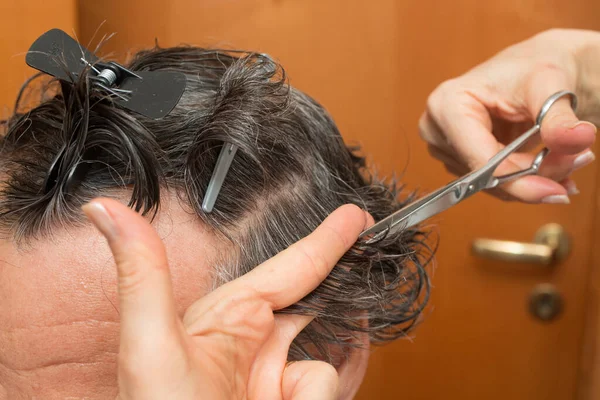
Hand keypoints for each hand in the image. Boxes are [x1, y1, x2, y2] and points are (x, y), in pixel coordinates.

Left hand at [82, 198, 368, 399]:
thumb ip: (143, 276)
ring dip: (317, 380)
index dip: (326, 242)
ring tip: (278, 399)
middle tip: (369, 272)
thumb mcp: (151, 346)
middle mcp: (254, 344)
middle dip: (341, 296)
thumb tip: (106, 209)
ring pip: (327, 358)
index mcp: (227, 318)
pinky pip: (326, 390)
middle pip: (316, 307)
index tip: (356, 218)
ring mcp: (275, 379)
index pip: (288, 269)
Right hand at [420, 29, 597, 202]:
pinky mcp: (459, 160)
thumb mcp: (549, 86)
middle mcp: (438, 130)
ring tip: (568, 157)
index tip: (556, 191)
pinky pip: (495, 183)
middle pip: (486, 176)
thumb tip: (579, 138)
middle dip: (533, 176)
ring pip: (493, 184)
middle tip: (577, 161)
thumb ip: (560, 118)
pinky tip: (551, 165)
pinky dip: (526, 179)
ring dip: (534, 178)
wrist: (532, 70)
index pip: (480, 160)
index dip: (519, 179)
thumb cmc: (532, 68)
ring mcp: (446, 148)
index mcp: (447, 105)